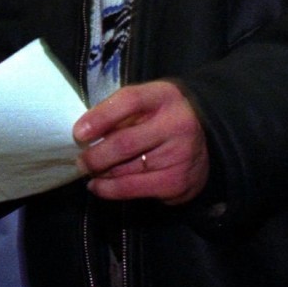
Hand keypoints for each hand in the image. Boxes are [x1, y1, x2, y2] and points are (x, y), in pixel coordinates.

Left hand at [74, 80, 209, 204]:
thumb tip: (84, 134)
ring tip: (90, 170)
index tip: (78, 133)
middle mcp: (176, 125)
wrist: (209, 140)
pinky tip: (98, 185)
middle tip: (80, 160)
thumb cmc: (163, 117)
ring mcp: (179, 155)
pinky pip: (133, 189)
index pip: (129, 101)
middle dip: (94, 155)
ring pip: (124, 169)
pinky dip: (109, 189)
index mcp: (164, 97)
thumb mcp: (148, 102)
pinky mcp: (176, 182)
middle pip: (124, 143)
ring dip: (100, 172)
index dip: (100, 117)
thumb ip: (120, 112)